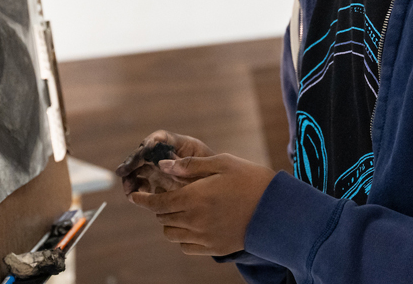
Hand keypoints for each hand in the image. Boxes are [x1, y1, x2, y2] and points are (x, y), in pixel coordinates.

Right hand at [115, 130, 214, 195]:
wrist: (220, 192)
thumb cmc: (217, 174)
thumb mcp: (206, 164)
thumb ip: (187, 162)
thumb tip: (161, 164)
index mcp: (177, 144)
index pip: (158, 139)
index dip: (149, 143)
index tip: (144, 150)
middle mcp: (164, 155)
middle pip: (142, 154)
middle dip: (132, 162)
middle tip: (123, 172)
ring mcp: (159, 171)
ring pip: (138, 171)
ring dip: (130, 178)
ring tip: (128, 189)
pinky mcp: (157, 186)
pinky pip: (142, 187)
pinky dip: (136, 191)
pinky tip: (134, 197)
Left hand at [129, 153, 275, 255]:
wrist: (277, 210)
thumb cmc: (250, 180)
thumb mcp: (221, 163)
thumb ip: (190, 166)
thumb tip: (163, 166)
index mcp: (193, 197)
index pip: (158, 203)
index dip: (143, 200)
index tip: (135, 196)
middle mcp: (194, 220)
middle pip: (163, 218)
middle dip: (159, 207)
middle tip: (165, 196)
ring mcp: (204, 237)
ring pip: (172, 234)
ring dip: (170, 222)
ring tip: (180, 210)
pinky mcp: (215, 247)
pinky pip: (187, 246)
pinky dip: (183, 237)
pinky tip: (192, 225)